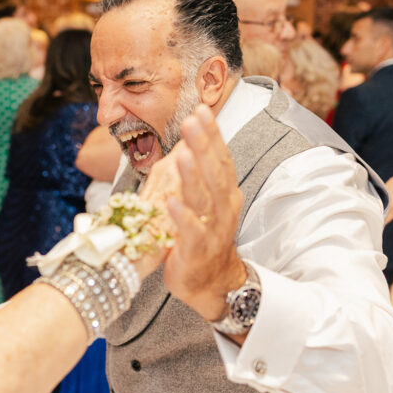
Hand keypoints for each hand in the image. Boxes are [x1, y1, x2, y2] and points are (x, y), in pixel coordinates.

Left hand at [163, 105, 245, 321]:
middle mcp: (222, 208)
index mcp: (223, 193)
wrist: (212, 283)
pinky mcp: (196, 250)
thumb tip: (187, 141)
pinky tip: (169, 202)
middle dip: (203, 145)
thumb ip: (197, 175)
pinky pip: (189, 231)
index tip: (201, 109)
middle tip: (192, 120)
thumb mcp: (203, 203)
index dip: (211, 135)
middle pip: (214, 172)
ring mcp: (212, 229)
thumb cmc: (203, 238)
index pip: (219, 158)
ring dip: (193, 175)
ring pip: (204, 198)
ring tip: (183, 152)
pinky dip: (181, 216)